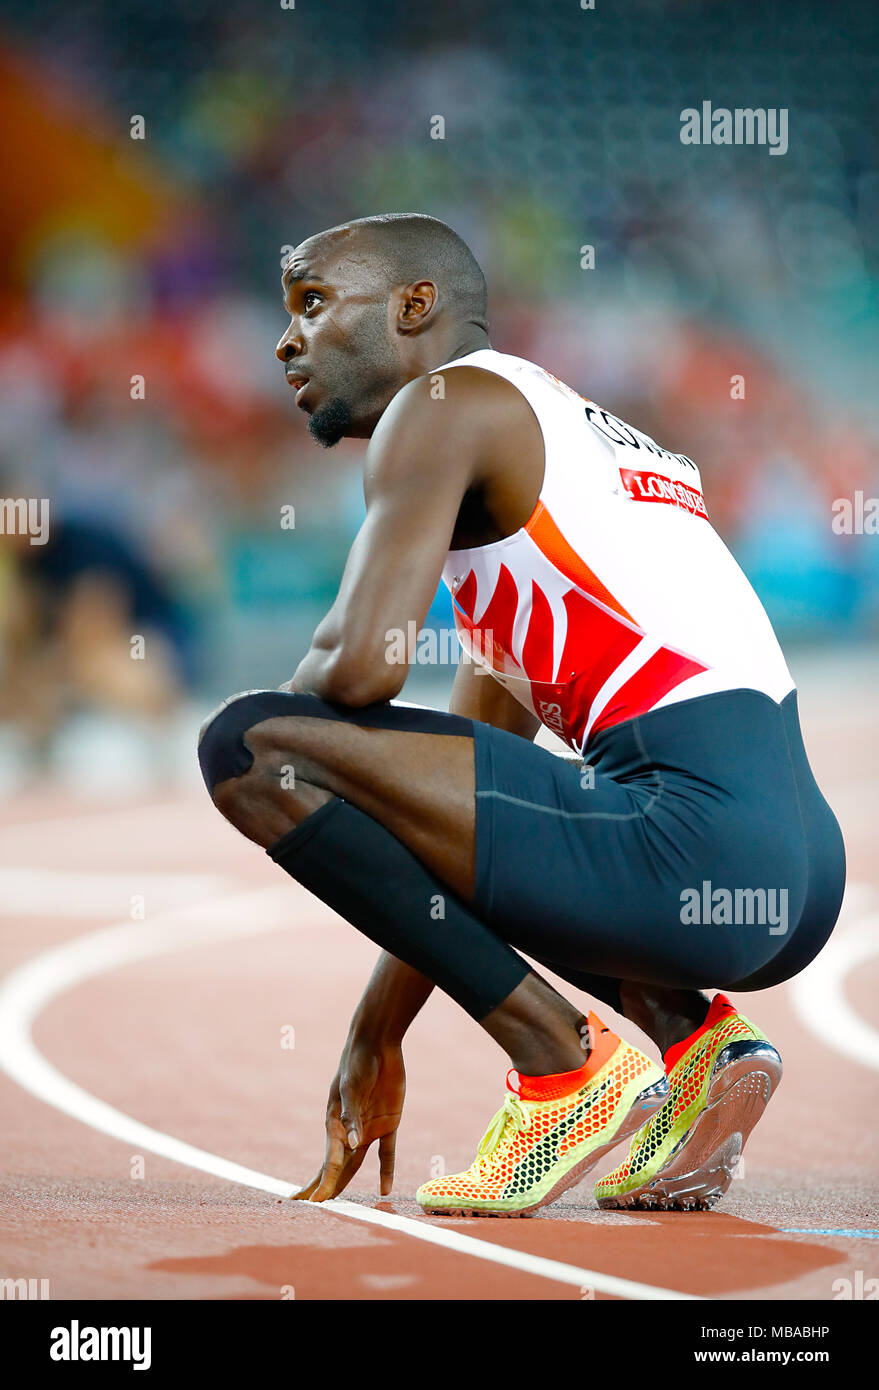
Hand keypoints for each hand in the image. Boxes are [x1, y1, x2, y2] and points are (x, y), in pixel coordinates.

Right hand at [292, 1037, 405, 1202]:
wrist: (378, 1043)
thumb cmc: (357, 1061)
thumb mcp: (352, 1086)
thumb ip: (353, 1116)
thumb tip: (353, 1145)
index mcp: (335, 1121)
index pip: (327, 1159)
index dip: (322, 1181)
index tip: (315, 1202)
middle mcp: (349, 1129)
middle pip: (335, 1165)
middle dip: (325, 1186)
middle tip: (312, 1208)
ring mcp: (368, 1128)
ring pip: (356, 1163)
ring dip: (346, 1182)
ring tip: (336, 1203)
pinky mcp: (388, 1124)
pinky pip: (387, 1153)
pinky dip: (386, 1171)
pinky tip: (384, 1189)